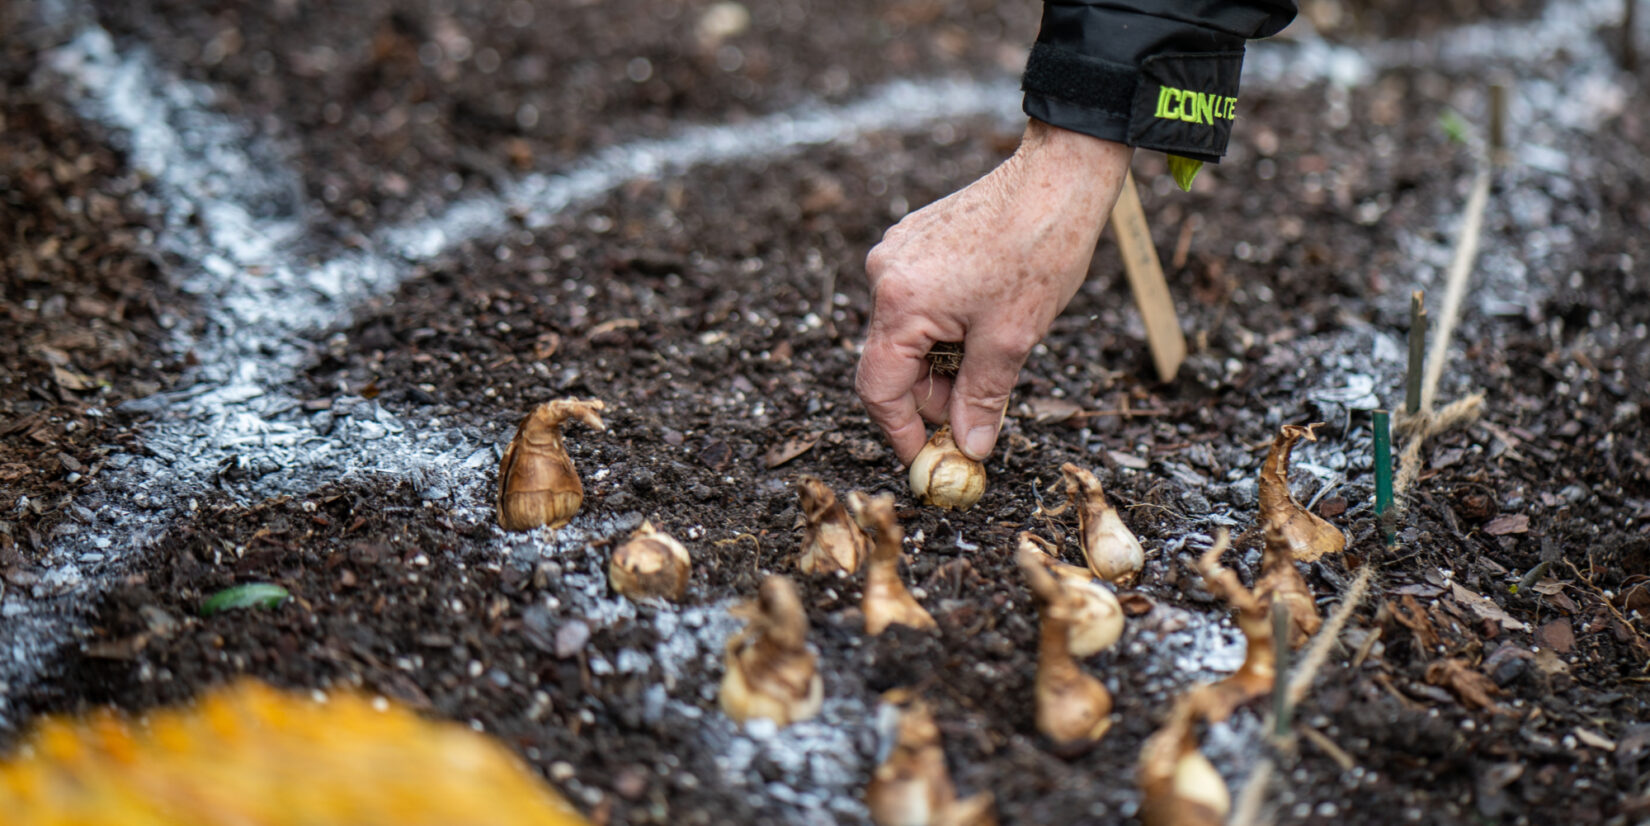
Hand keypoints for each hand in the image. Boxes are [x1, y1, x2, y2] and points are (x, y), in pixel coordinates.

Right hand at [855, 119, 1132, 464]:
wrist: (1058, 176)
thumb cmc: (1038, 249)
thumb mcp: (1011, 339)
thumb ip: (981, 399)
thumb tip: (970, 448)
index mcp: (899, 303)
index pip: (879, 388)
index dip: (902, 431)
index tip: (927, 458)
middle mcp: (884, 275)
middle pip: (891, 361)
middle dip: (931, 395)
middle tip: (973, 416)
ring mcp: (896, 253)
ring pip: (907, 334)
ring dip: (942, 360)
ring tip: (991, 358)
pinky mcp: (914, 240)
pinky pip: (917, 302)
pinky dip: (944, 327)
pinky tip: (983, 323)